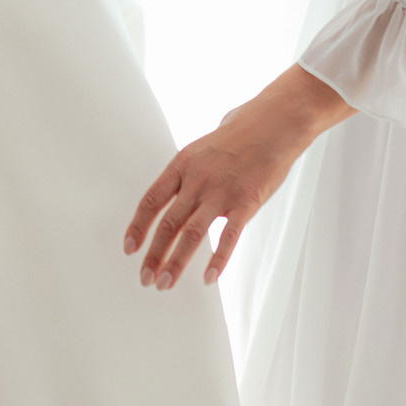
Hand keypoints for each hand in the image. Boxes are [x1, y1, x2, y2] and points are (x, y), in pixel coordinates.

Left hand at [124, 66, 345, 288]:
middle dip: (154, 255)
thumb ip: (189, 172)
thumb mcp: (203, 146)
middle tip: (146, 278)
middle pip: (168, 224)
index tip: (129, 248)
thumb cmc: (242, 130)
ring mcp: (221, 192)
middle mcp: (197, 180)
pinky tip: (208, 279)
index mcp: (182, 164)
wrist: (276, 121)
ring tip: (165, 284)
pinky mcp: (246, 202)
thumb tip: (179, 191)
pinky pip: (229, 237)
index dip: (138, 227)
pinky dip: (218, 260)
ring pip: (192, 235)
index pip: (151, 201)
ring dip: (176, 262)